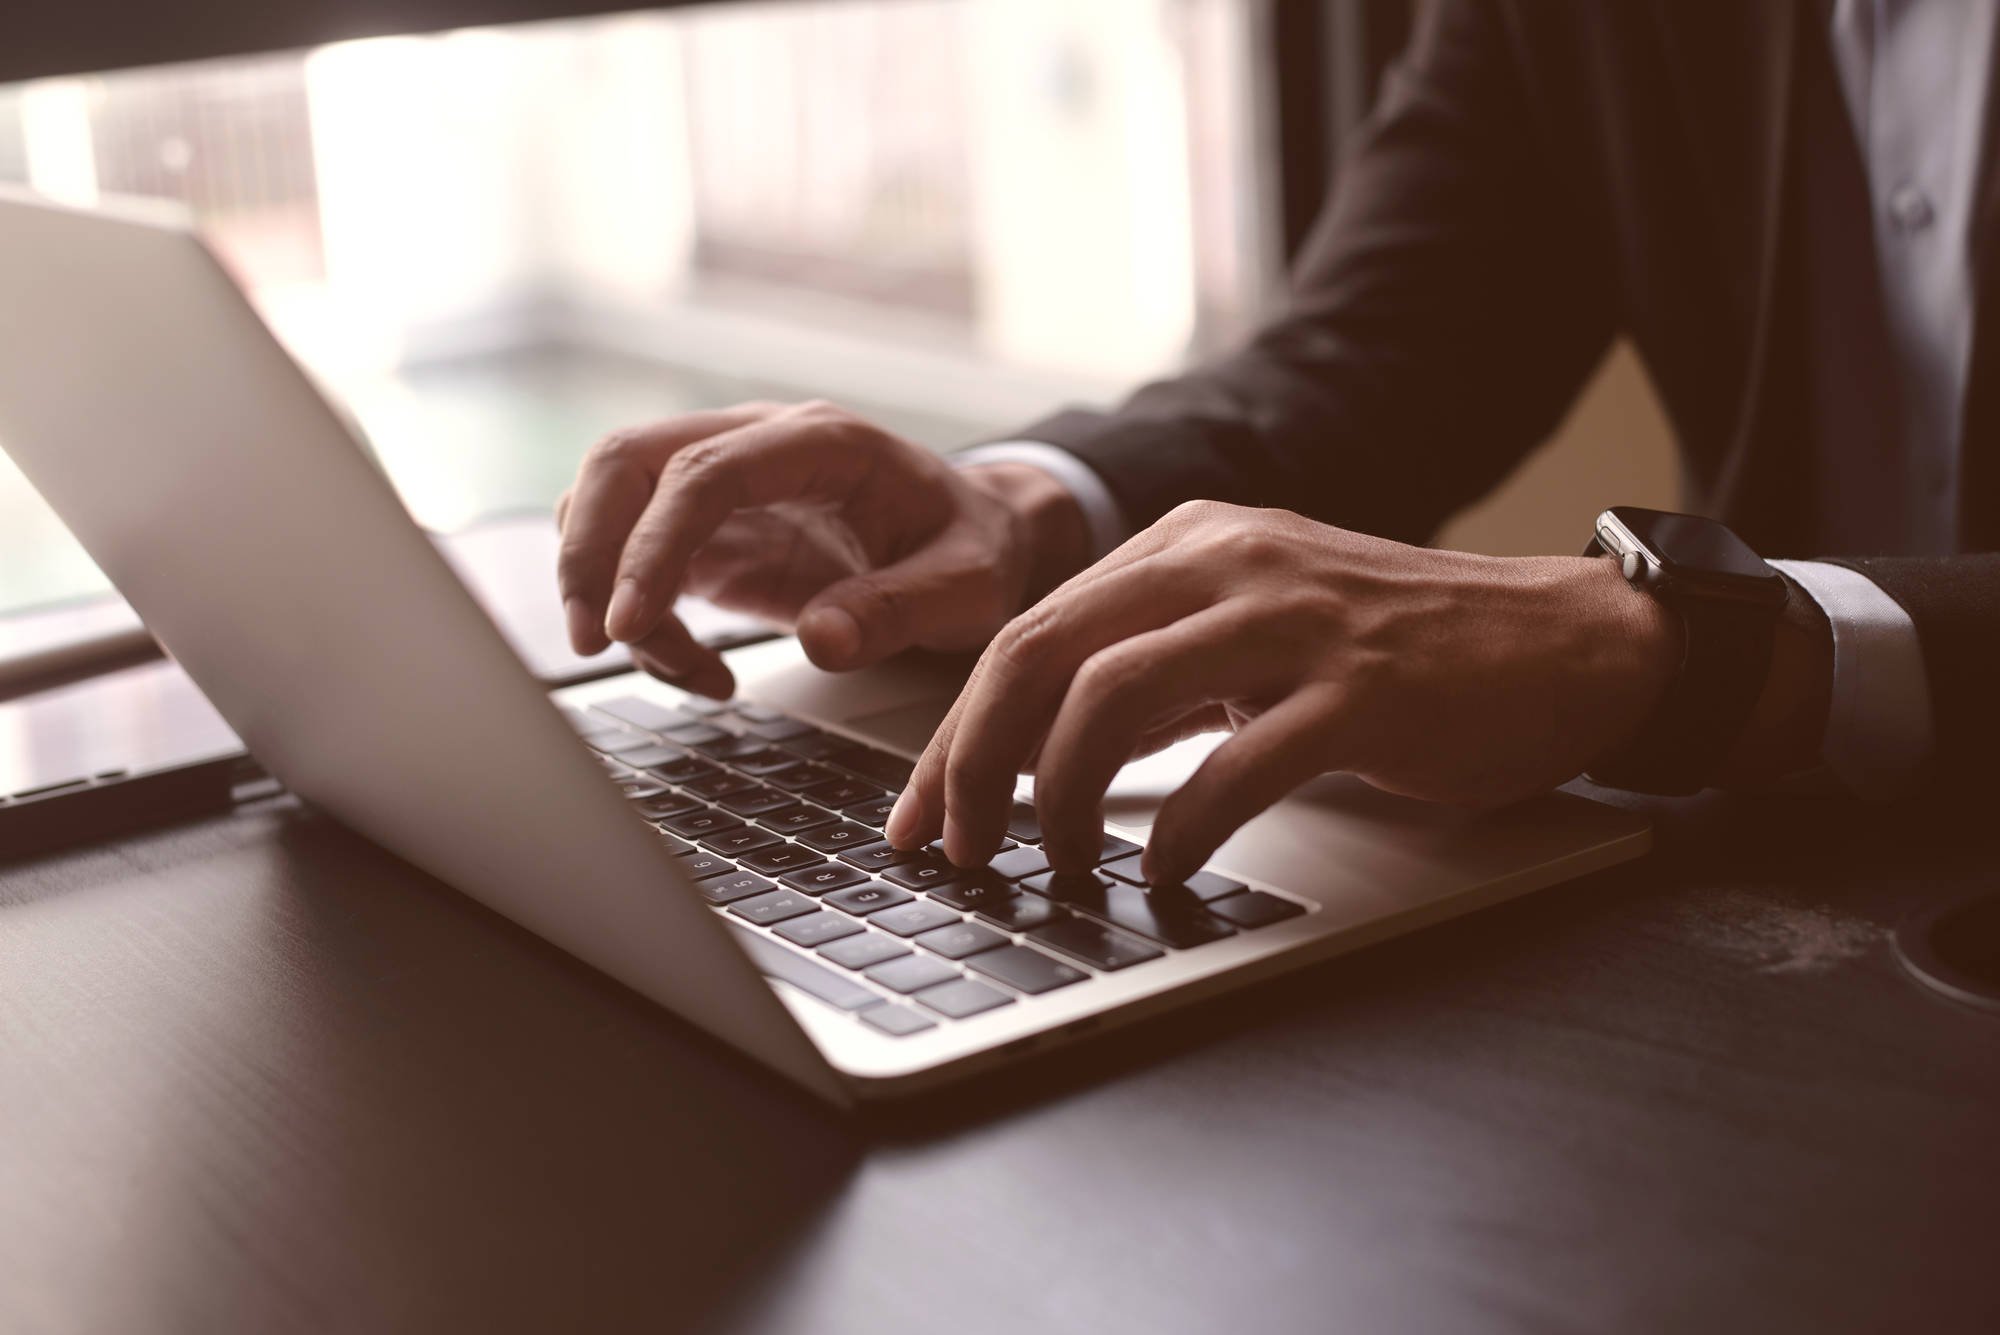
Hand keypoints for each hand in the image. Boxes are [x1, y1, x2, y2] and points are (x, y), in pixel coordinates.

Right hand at [555, 401, 1089, 695]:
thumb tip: (821, 640)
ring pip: (614, 506)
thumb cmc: (976, 550)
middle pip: (626, 462)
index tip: (629, 621)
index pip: (702, 472)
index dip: (652, 543)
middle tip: (594, 641)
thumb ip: (899, 609)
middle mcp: (759, 445)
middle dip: (589, 551)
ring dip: (607, 588)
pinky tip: (704, 673)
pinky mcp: (714, 533)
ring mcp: (728, 486)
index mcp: (819, 442)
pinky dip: (646, 621)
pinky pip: (641, 562)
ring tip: (677, 669)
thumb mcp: (968, 586)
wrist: (984, 537)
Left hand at [884, 501, 1683, 884]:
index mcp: (1188, 545)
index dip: (956, 733)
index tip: (921, 816)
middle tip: (959, 848)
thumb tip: (1036, 760)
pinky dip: (1182, 829)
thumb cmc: (1396, 652)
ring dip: (1062, 796)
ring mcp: (1294, 621)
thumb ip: (1153, 680)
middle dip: (975, 765)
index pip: (1029, 634)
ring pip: (1115, 697)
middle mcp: (1226, 563)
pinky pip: (1238, 764)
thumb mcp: (1251, 639)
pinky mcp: (1361, 689)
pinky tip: (1164, 871)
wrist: (1560, 641)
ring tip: (1059, 863)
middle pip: (1044, 655)